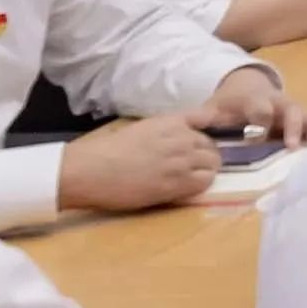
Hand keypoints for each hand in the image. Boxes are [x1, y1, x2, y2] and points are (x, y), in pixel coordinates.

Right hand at [58, 115, 221, 212]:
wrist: (93, 169)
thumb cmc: (108, 149)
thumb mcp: (142, 128)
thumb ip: (164, 130)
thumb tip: (175, 138)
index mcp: (171, 121)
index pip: (207, 119)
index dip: (205, 134)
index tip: (200, 144)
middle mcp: (182, 138)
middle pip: (211, 145)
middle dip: (206, 155)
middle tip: (192, 167)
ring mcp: (182, 160)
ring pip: (212, 164)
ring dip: (205, 171)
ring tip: (190, 179)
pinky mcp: (178, 184)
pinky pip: (204, 182)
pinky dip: (201, 185)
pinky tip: (186, 189)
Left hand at [197, 68, 306, 150]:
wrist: (248, 87)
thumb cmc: (231, 104)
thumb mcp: (215, 107)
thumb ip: (204, 117)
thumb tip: (189, 122)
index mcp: (257, 101)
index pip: (260, 107)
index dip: (261, 117)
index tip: (259, 132)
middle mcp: (280, 104)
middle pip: (292, 111)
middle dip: (295, 127)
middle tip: (294, 146)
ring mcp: (295, 111)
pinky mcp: (305, 121)